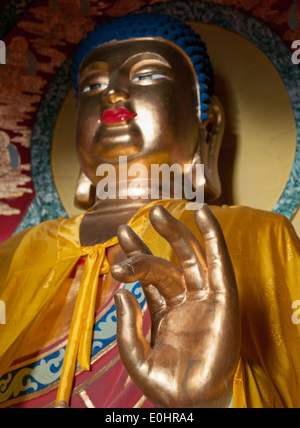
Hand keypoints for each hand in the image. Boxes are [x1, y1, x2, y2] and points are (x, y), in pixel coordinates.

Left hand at [111, 204, 239, 407]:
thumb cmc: (166, 385)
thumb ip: (127, 326)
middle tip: (134, 221)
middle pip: (169, 262)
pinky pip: (219, 265)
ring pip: (191, 258)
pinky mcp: (223, 300)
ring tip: (158, 211)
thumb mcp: (135, 357)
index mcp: (166, 309)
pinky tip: (204, 215)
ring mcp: (204, 299)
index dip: (136, 255)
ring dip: (177, 232)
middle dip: (154, 239)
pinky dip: (214, 239)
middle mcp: (185, 300)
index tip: (120, 237)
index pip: (151, 275)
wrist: (190, 404)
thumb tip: (122, 294)